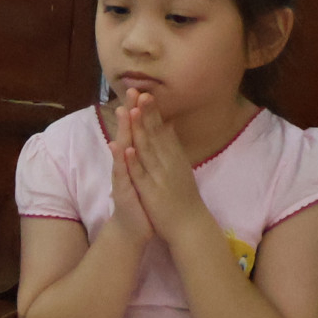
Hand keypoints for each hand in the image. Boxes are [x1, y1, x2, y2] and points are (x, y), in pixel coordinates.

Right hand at [104, 103, 153, 245]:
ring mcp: (122, 176)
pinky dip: (121, 161)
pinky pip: (121, 173)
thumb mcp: (146, 174)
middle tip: (131, 92)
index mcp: (134, 159)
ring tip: (124, 112)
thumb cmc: (142, 201)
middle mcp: (126, 164)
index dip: (138, 110)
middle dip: (130, 113)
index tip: (141, 90)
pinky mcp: (122, 190)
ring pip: (123, 149)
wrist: (132, 228)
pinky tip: (121, 148)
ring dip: (123, 131)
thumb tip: (154, 135)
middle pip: (128, 133)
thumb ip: (147, 154)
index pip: (136, 130)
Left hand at [118, 91, 210, 241]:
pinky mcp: (152, 192)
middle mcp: (168, 163)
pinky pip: (142, 175)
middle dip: (146, 113)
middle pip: (155, 135)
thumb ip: (172, 147)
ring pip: (148, 151)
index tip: (144, 92)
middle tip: (139, 92)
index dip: (153, 112)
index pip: (161, 130)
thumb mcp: (179, 167)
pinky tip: (128, 149)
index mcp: (173, 157)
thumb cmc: (182, 196)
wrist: (190, 226)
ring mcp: (160, 177)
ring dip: (141, 131)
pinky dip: (135, 162)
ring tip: (134, 111)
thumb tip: (169, 124)